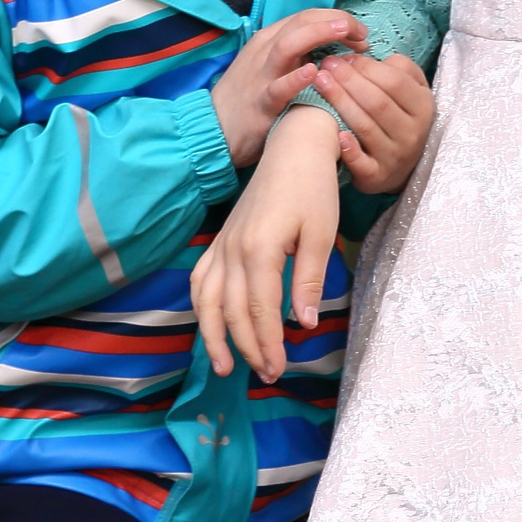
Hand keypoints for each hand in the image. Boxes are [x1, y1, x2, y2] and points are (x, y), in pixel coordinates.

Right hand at [190, 109, 341, 380]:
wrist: (293, 147)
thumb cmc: (313, 188)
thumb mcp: (320, 233)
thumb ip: (308, 280)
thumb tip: (304, 325)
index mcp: (260, 248)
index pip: (259, 309)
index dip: (267, 343)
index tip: (278, 369)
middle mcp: (233, 248)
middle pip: (231, 311)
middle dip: (246, 348)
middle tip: (266, 374)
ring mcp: (222, 243)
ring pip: (206, 300)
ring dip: (213, 335)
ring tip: (223, 366)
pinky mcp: (220, 239)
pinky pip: (200, 279)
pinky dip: (200, 306)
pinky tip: (209, 325)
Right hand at [211, 9, 365, 166]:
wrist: (213, 130)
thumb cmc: (249, 98)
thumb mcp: (270, 67)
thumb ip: (296, 54)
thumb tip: (333, 48)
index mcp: (270, 41)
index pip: (307, 16)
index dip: (337, 18)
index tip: (360, 33)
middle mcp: (265, 52)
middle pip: (301, 22)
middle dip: (335, 21)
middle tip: (362, 32)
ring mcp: (262, 76)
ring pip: (288, 45)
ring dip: (318, 34)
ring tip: (343, 32)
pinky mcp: (260, 104)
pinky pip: (278, 88)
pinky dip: (296, 78)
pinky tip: (314, 72)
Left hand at [313, 51, 433, 194]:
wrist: (400, 164)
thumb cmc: (399, 116)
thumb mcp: (410, 90)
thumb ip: (397, 68)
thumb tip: (364, 59)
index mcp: (423, 106)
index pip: (394, 82)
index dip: (367, 67)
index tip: (343, 57)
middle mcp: (412, 132)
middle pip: (377, 102)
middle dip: (348, 81)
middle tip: (326, 66)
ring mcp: (395, 156)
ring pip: (365, 127)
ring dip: (340, 103)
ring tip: (320, 83)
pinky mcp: (377, 176)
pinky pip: (362, 163)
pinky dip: (350, 150)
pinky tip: (337, 135)